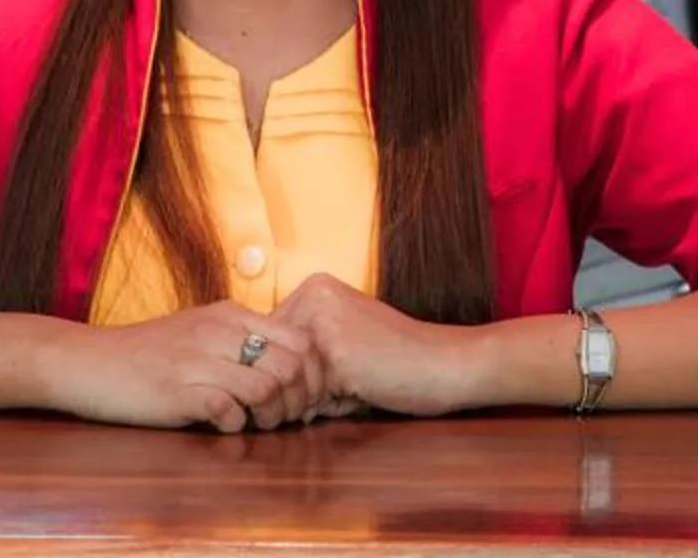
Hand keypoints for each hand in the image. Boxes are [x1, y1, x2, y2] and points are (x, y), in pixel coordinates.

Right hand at [39, 301, 323, 432]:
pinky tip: (222, 425)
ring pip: (268, 387)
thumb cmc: (148, 353)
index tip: (296, 398)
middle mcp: (219, 331)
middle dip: (296, 400)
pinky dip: (235, 425)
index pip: (301, 340)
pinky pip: (229, 410)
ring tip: (252, 423)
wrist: (89, 361)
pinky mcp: (177, 391)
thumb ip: (240, 340)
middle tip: (278, 417)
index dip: (309, 375)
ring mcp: (198, 360)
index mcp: (230, 314)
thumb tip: (287, 368)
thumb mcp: (199, 330)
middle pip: (292, 365)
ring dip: (269, 416)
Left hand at [271, 272, 483, 417]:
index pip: (262, 340)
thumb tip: (251, 394)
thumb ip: (299, 358)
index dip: (272, 375)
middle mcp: (313, 295)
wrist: (446, 363)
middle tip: (308, 408)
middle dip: (280, 392)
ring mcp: (323, 320)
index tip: (295, 397)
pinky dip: (318, 408)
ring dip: (298, 403)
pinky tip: (349, 399)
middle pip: (265, 358)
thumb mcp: (340, 347)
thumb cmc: (394, 363)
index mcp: (313, 288)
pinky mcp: (336, 350)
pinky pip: (303, 393)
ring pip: (280, 379)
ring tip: (330, 404)